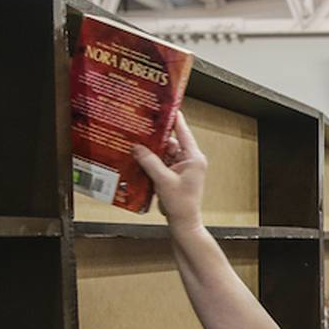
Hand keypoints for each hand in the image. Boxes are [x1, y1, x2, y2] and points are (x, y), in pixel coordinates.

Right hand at [132, 111, 206, 230]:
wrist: (183, 223)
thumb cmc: (180, 204)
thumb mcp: (163, 180)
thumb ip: (150, 162)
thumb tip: (137, 147)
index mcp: (193, 158)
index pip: (183, 132)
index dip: (173, 118)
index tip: (164, 105)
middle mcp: (189, 160)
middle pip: (170, 141)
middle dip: (155, 136)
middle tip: (140, 125)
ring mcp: (182, 168)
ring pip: (164, 152)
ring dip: (151, 150)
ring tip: (135, 141)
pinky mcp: (174, 175)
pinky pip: (161, 163)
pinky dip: (151, 161)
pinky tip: (138, 157)